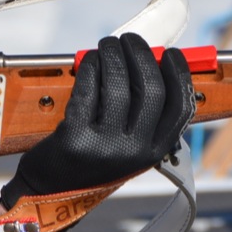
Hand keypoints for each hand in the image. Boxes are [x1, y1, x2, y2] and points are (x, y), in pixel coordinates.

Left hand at [0, 32, 194, 208]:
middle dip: (143, 55)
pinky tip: (90, 61)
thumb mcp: (127, 144)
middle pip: (152, 90)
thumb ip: (142, 112)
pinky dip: (91, 68)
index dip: (180, 74)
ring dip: (114, 55)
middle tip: (130, 41)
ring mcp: (106, 147)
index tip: (170, 53)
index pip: (181, 106)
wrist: (50, 191)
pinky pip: (88, 90)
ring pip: (119, 86)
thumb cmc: (92, 158)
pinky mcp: (76, 139)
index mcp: (155, 151)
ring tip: (108, 45)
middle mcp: (135, 151)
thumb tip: (150, 60)